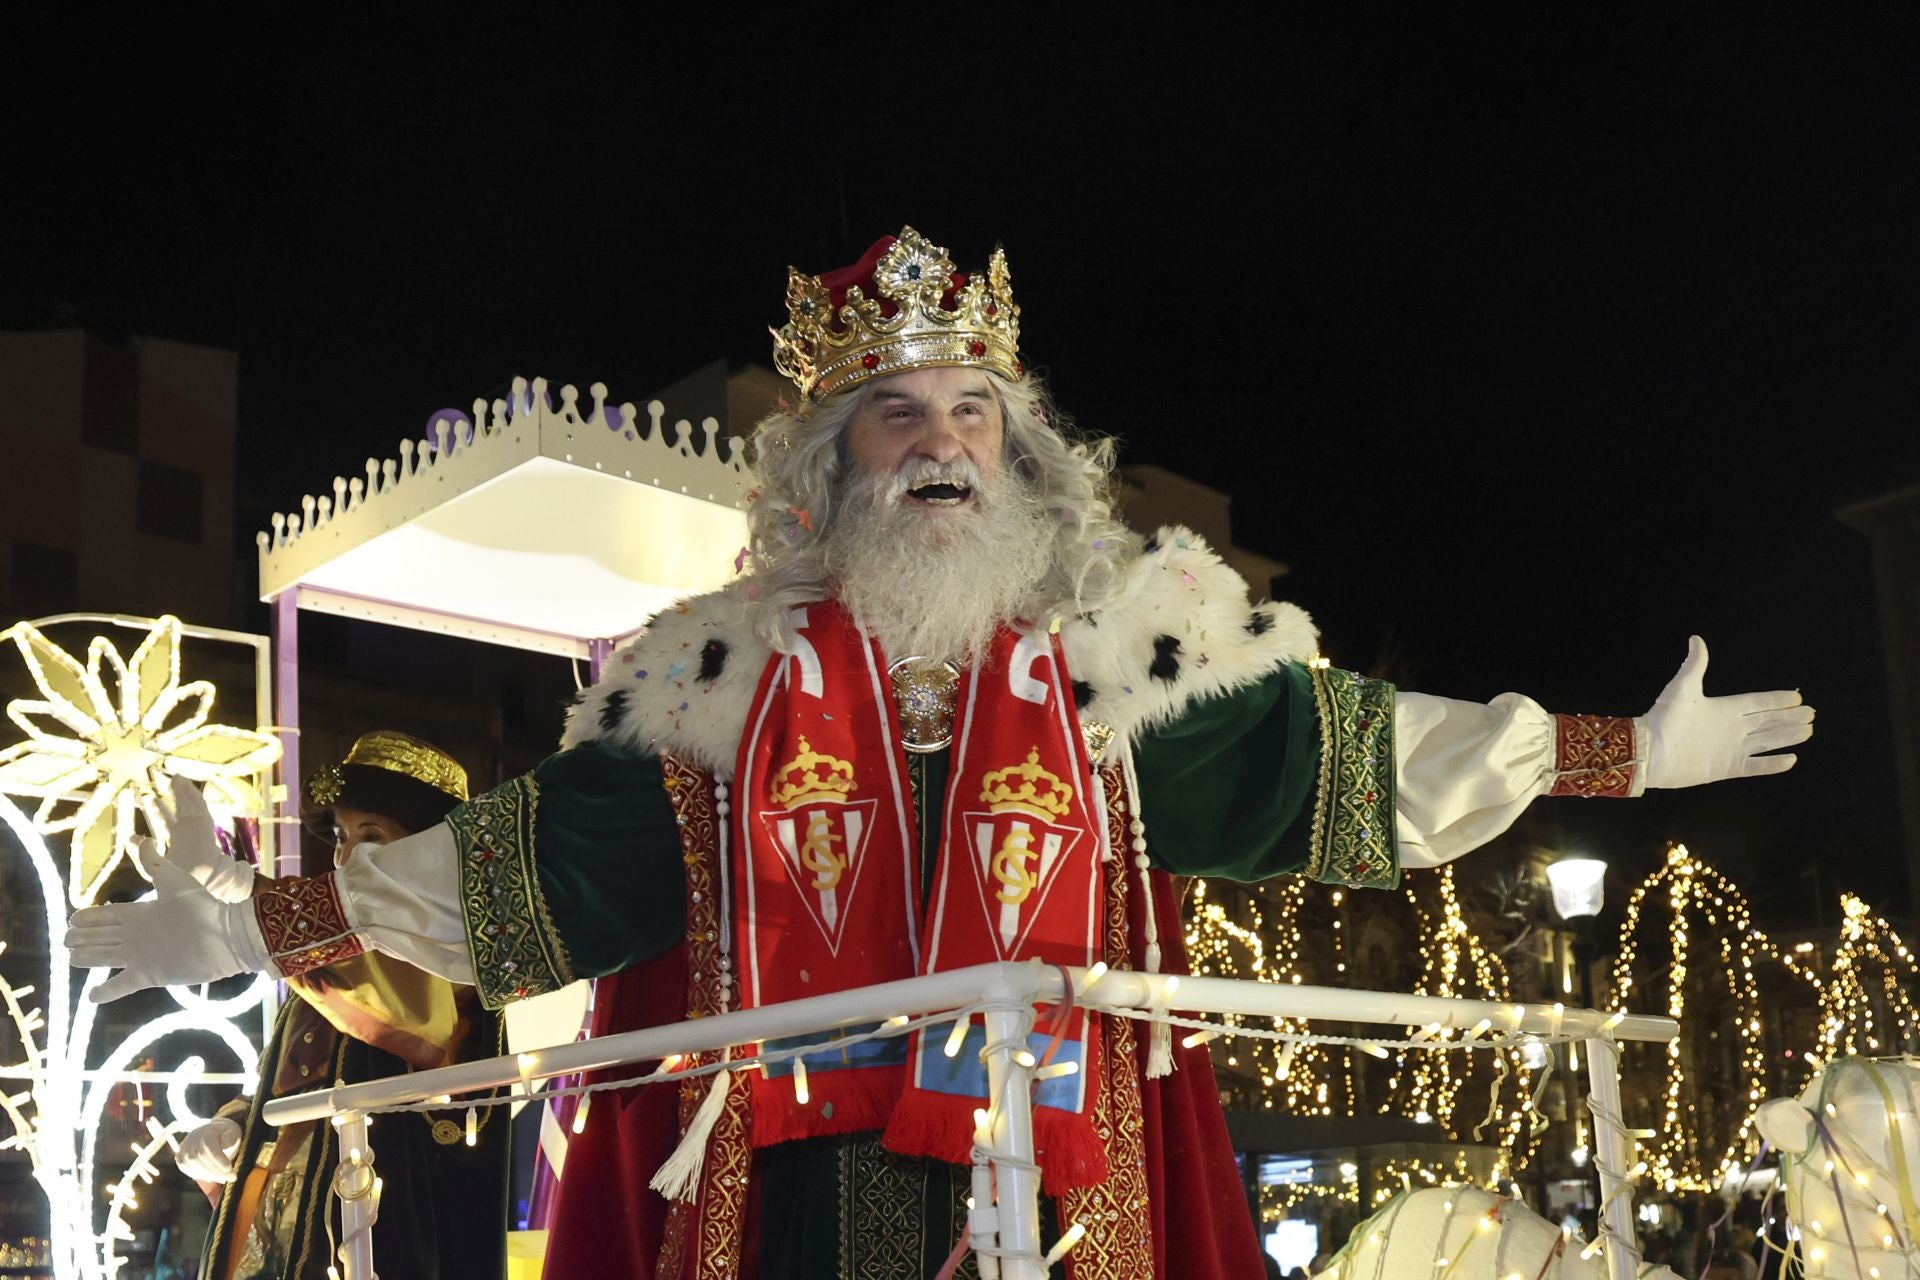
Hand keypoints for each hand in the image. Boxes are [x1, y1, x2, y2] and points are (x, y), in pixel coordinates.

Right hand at [64, 857, 264, 1001]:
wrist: (224, 937)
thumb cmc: (203, 907)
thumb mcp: (175, 882)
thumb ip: (155, 864)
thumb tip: (142, 839)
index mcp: (142, 914)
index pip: (108, 916)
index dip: (90, 918)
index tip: (71, 920)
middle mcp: (138, 936)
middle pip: (102, 938)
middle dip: (83, 939)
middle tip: (66, 940)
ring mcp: (142, 957)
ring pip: (106, 958)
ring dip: (88, 960)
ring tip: (72, 959)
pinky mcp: (149, 975)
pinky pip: (123, 985)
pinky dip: (108, 991)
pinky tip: (92, 995)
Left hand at [143, 776, 254, 903]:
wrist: (200, 879)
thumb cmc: (177, 877)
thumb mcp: (151, 866)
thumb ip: (140, 852)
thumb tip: (129, 837)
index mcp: (177, 841)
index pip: (167, 821)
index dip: (158, 811)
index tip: (149, 800)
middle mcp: (187, 832)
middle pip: (179, 810)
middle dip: (171, 797)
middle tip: (164, 782)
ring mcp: (196, 826)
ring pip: (188, 804)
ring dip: (182, 790)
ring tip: (175, 777)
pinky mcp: (204, 822)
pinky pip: (198, 804)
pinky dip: (191, 793)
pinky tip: (184, 782)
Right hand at [176, 1116, 243, 1183]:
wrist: (212, 1133)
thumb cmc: (225, 1135)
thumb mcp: (232, 1132)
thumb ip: (230, 1137)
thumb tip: (225, 1143)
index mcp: (206, 1131)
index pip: (208, 1146)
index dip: (218, 1159)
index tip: (229, 1168)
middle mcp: (192, 1138)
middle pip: (199, 1157)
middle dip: (215, 1170)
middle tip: (230, 1177)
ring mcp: (183, 1147)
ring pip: (190, 1164)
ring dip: (207, 1175)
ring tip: (223, 1178)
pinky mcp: (180, 1157)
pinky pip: (185, 1168)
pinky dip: (198, 1175)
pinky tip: (211, 1177)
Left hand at [1642, 636, 1814, 788]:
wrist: (1650, 752)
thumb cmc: (1664, 718)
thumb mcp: (1682, 688)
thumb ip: (1695, 666)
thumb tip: (1696, 639)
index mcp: (1723, 708)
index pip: (1758, 702)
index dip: (1777, 700)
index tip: (1797, 697)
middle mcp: (1731, 728)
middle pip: (1768, 721)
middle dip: (1790, 717)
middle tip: (1812, 714)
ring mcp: (1731, 748)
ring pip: (1767, 741)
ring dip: (1788, 736)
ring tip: (1808, 731)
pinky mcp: (1727, 768)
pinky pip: (1756, 766)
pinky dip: (1773, 764)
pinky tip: (1791, 759)